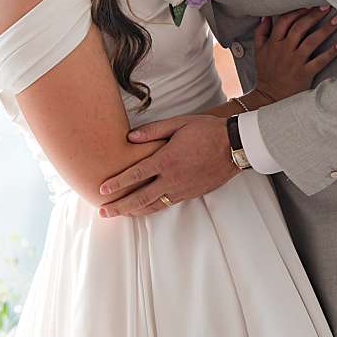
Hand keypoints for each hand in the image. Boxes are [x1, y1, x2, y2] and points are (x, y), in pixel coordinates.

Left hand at [96, 114, 235, 216]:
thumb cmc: (207, 131)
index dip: (117, 183)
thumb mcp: (179, 123)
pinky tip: (142, 210)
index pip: (135, 175)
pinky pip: (166, 205)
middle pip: (140, 198)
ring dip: (133, 211)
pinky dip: (151, 209)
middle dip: (119, 206)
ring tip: (118, 214)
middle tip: (103, 212)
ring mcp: (182, 190)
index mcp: (166, 160)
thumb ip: (153, 130)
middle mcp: (172, 179)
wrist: (234, 146)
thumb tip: (130, 137)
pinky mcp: (190, 194)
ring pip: (153, 206)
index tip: (102, 189)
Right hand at [252, 6, 336, 101]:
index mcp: (274, 43)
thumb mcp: (258, 51)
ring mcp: (295, 61)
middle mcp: (285, 50)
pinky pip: (320, 61)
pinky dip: (331, 53)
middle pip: (300, 27)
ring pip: (311, 41)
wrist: (269, 97)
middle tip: (327, 7)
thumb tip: (266, 17)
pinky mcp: (305, 73)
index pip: (286, 21)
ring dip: (325, 29)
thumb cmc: (266, 72)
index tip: (309, 5)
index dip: (298, 11)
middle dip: (314, 15)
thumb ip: (261, 33)